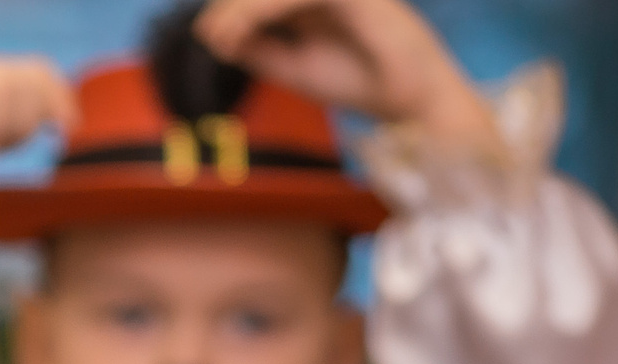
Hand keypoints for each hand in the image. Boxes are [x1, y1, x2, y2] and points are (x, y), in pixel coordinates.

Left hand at [197, 0, 497, 146]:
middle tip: (211, 36)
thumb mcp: (294, 67)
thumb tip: (215, 37)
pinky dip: (264, 10)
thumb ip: (259, 50)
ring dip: (243, 9)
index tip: (211, 38)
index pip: (265, 1)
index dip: (233, 12)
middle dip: (232, 8)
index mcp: (313, 6)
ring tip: (222, 36)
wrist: (406, 100)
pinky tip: (245, 30)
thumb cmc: (357, 82)